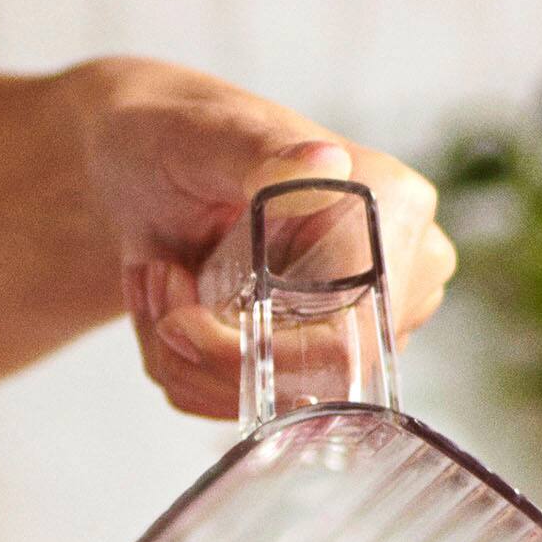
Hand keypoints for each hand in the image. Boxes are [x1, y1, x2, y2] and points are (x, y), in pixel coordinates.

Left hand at [69, 58, 454, 417]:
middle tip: (158, 286)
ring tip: (161, 281)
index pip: (345, 345)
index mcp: (394, 215)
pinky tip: (176, 305)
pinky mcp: (318, 356)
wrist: (143, 162)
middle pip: (309, 389)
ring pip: (269, 406)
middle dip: (207, 358)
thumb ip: (260, 151)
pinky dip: (190, 369)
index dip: (252, 355)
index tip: (176, 317)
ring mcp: (362, 325)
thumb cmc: (181, 135)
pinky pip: (247, 406)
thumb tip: (323, 161)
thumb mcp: (208, 137)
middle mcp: (397, 278)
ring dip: (187, 361)